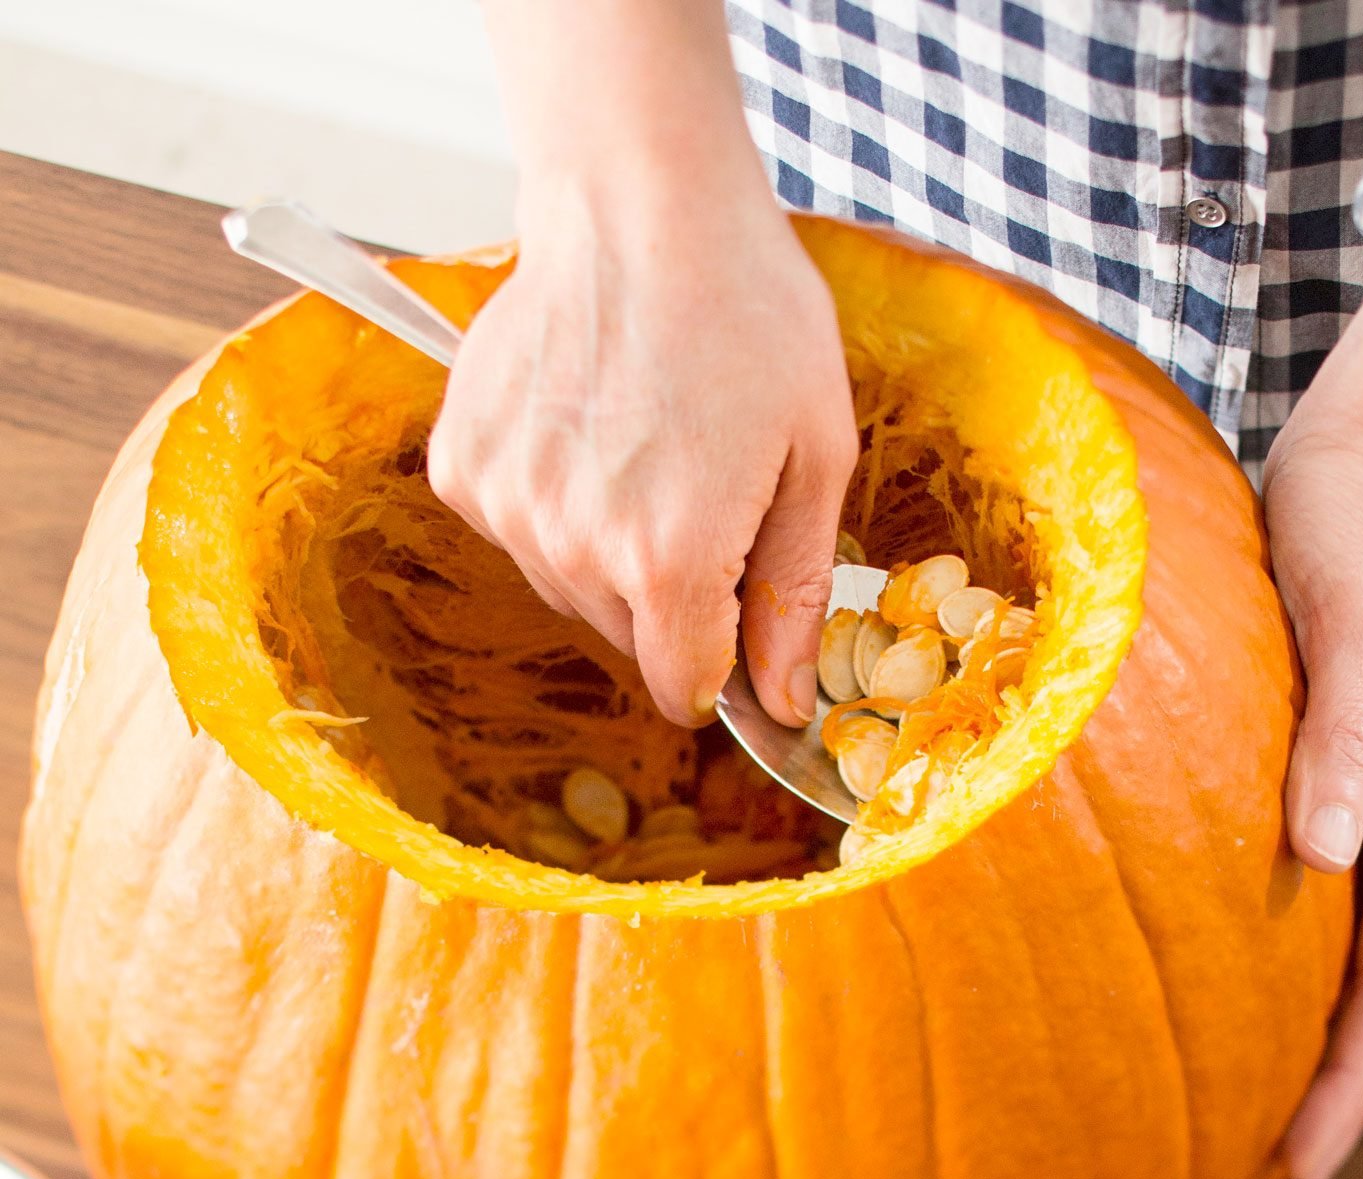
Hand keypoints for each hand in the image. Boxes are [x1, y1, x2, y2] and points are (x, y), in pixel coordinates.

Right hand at [430, 0, 857, 726]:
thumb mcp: (816, 459)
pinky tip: (592, 430)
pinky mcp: (463, 467)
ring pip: (572, 589)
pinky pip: (521, 532)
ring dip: (611, 550)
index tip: (732, 614)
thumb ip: (793, 599)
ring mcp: (508, 506)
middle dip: (674, 594)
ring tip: (648, 448)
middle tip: (704, 491)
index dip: (718, 665)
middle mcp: (574, 548)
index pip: (682, 688)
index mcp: (670, 560)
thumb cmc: (749, 316)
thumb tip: (784, 705)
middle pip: (630, 638)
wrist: (639, 206)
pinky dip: (557, 503)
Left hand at [1264, 258, 1362, 1178]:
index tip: (1298, 1175)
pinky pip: (1295, 892)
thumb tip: (1329, 858)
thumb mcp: (1354, 635)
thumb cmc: (1354, 538)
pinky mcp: (1312, 770)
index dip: (1347, 1085)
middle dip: (1324, 1089)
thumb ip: (1343, 742)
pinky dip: (1266, 957)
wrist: (1357, 459)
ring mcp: (1355, 803)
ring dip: (1294, 1036)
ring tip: (1234, 1117)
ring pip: (1333, 952)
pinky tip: (1214, 987)